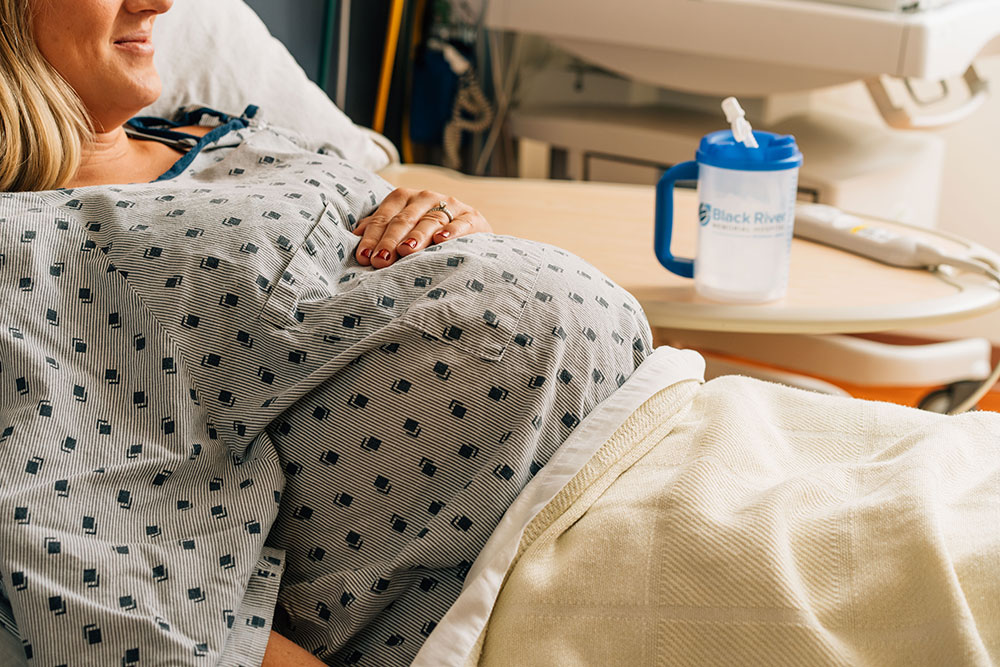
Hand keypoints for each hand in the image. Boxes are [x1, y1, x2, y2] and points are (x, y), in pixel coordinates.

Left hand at [353, 188, 491, 268]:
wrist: (471, 232)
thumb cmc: (427, 232)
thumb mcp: (402, 226)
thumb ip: (379, 228)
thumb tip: (353, 236)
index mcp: (403, 198)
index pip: (383, 217)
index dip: (373, 237)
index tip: (364, 257)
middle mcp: (425, 197)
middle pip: (404, 220)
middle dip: (390, 241)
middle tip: (381, 260)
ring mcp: (450, 205)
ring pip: (430, 221)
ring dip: (417, 236)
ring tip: (406, 251)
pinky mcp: (472, 217)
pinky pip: (460, 224)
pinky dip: (451, 232)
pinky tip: (441, 240)